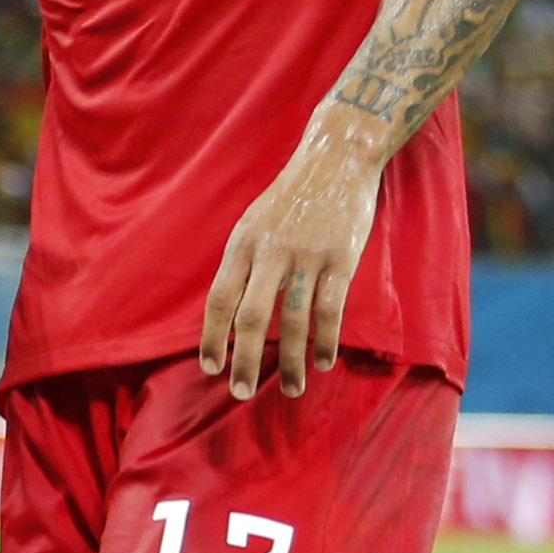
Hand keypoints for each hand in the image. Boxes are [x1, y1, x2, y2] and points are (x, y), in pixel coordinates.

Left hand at [202, 117, 381, 401]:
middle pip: (251, 316)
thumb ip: (242, 265)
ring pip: (294, 319)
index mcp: (242, 244)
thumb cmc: (290, 199)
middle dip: (245, 360)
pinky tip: (324, 361)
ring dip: (291, 361)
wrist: (335, 160)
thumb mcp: (252, 224)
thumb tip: (228, 314)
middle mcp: (270, 251)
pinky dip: (327, 340)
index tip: (211, 369)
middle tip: (242, 393)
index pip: (219, 299)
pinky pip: (331, 308)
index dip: (212, 337)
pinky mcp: (342, 258)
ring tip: (293, 390)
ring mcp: (307, 255)